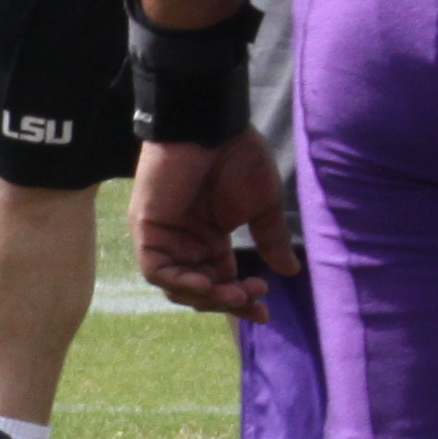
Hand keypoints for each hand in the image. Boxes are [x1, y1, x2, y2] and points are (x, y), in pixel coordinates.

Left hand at [132, 129, 297, 315]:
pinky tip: (207, 283)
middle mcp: (185, 242)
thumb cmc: (238, 157)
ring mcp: (164, 237)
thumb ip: (271, 239)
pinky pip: (156, 269)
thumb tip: (291, 271)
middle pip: (200, 290)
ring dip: (206, 296)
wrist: (212, 126)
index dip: (241, 299)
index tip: (266, 312)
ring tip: (235, 293)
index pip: (222, 280)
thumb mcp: (263, 205)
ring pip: (177, 286)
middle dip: (227, 301)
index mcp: (210, 238)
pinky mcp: (147, 229)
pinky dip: (179, 282)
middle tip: (253, 300)